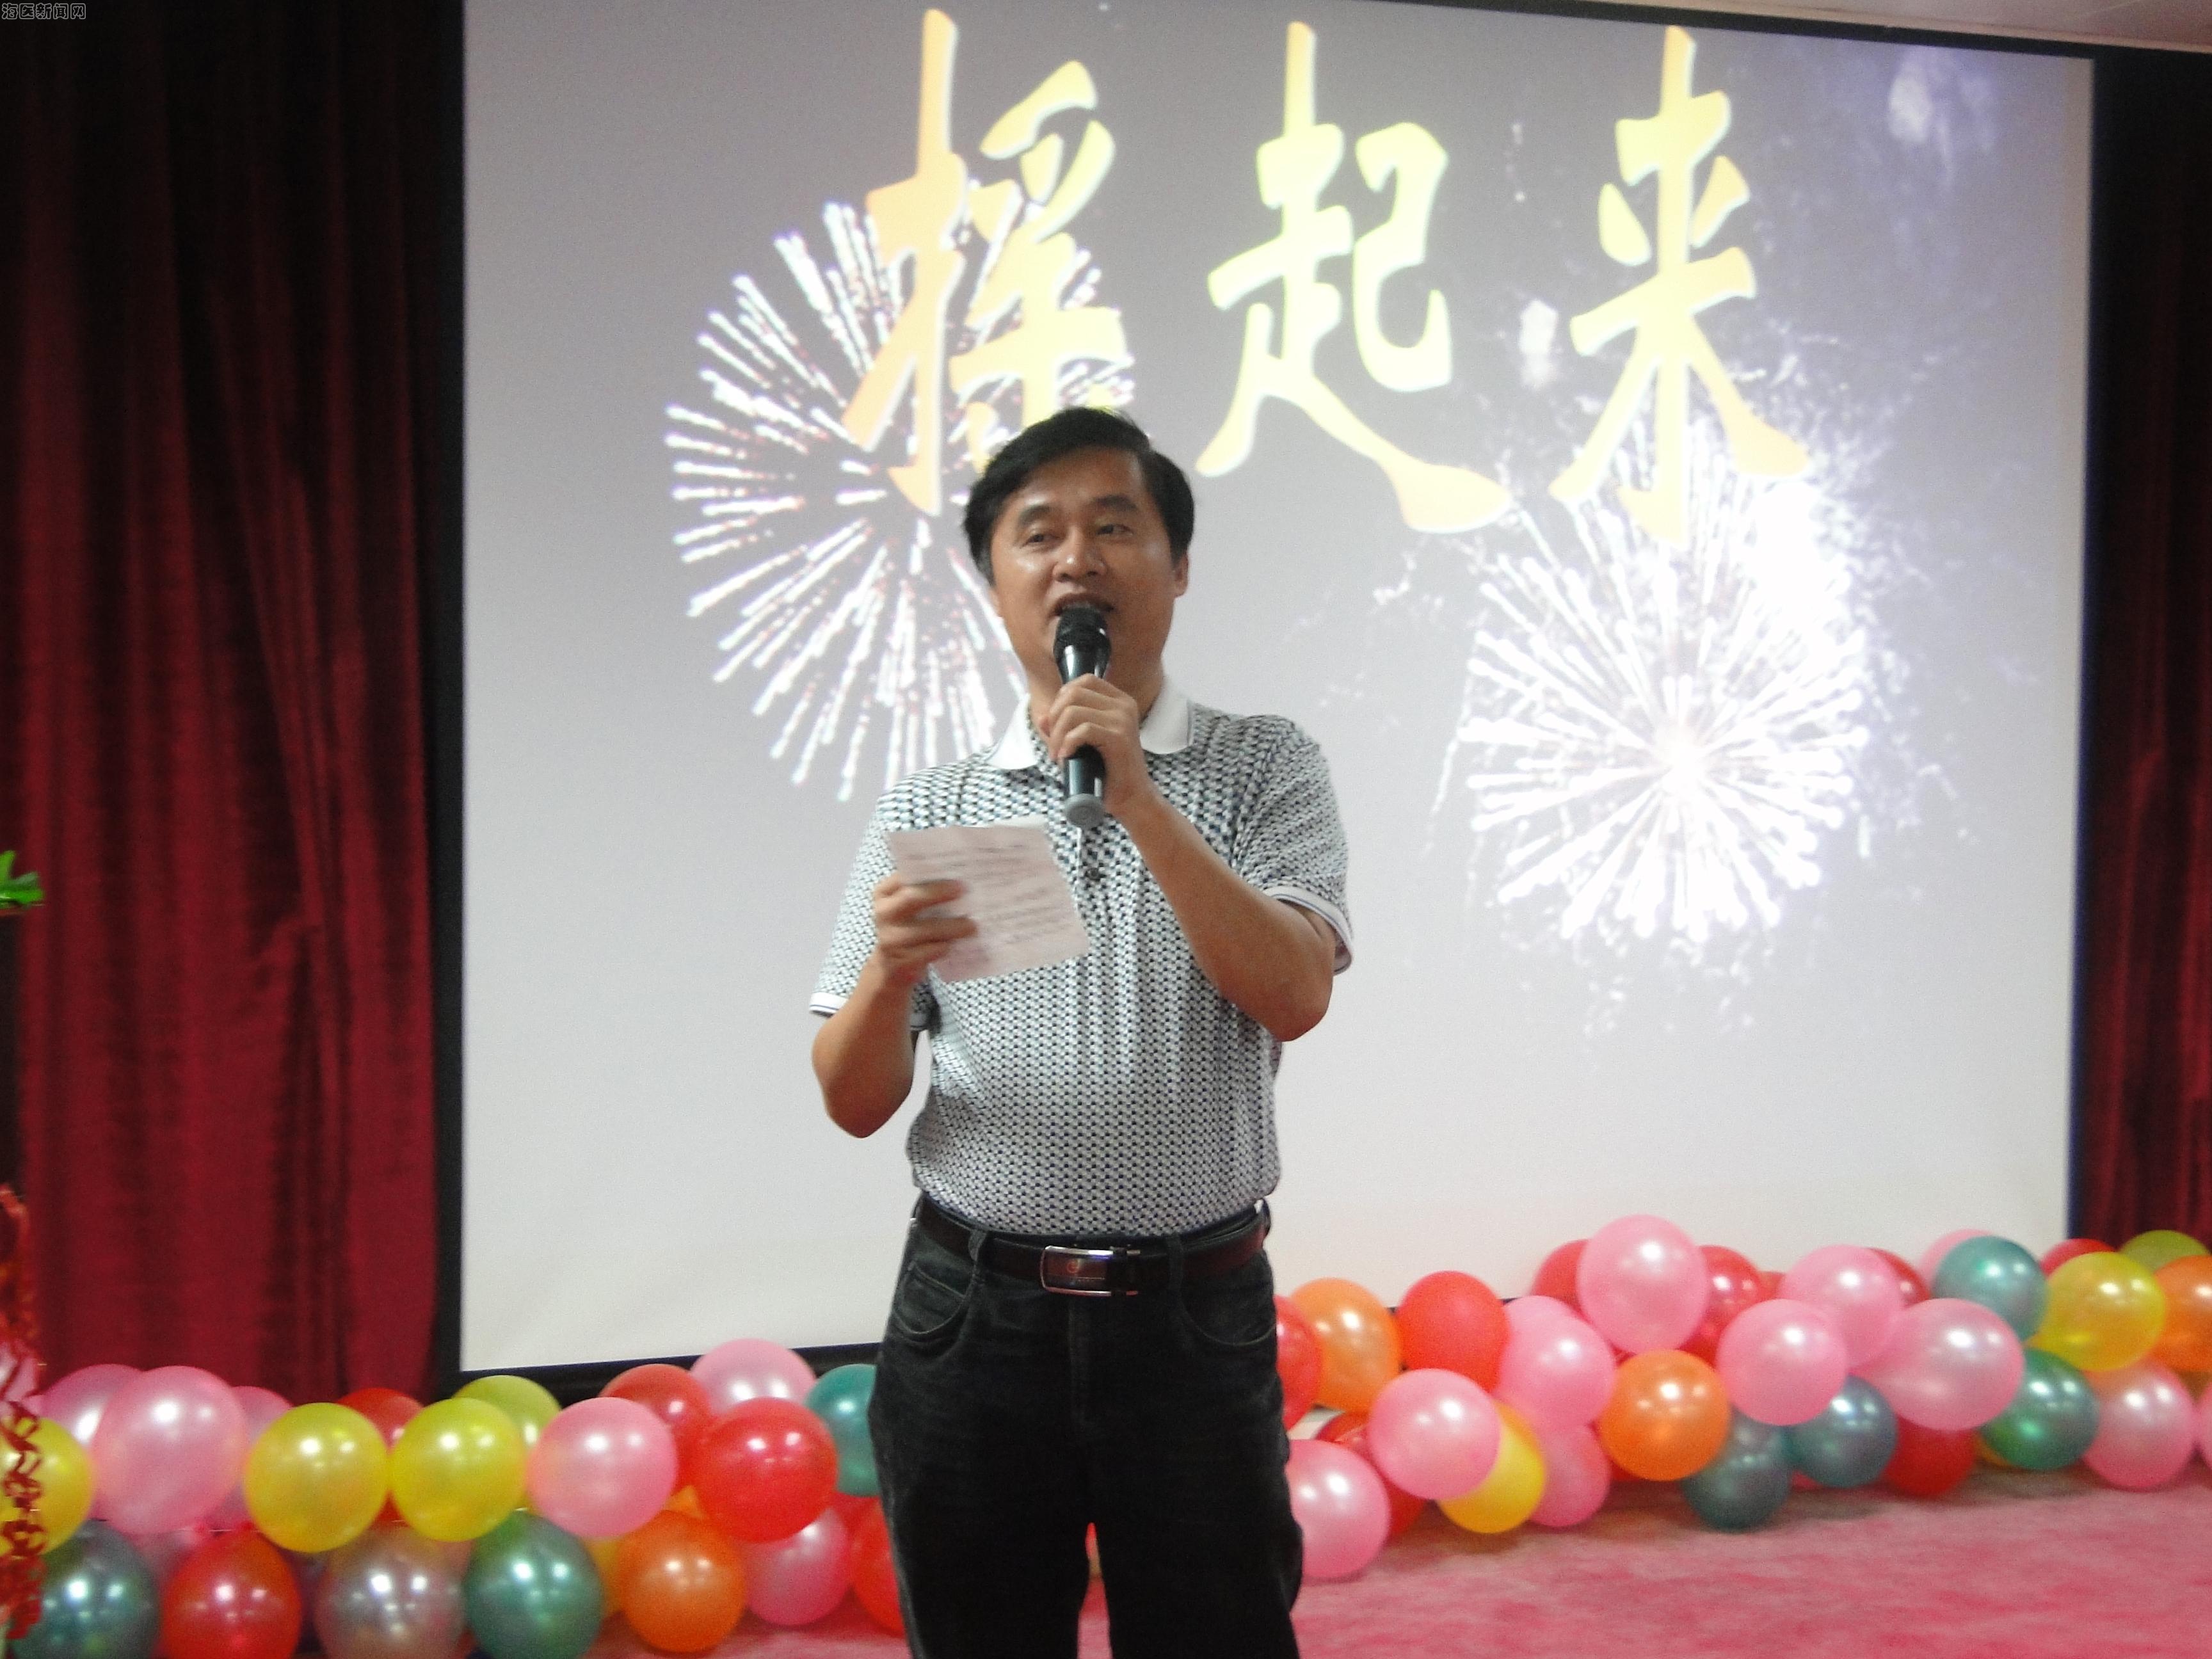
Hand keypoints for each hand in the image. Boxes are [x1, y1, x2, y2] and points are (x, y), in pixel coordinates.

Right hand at [869, 875, 975, 986]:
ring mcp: (890, 939)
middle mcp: (883, 914)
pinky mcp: (902, 961)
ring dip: (951, 927)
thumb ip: (924, 891)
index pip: (903, 876)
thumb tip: (959, 878)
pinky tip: (957, 943)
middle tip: (964, 890)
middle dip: (939, 893)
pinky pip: (928, 952)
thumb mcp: (907, 908)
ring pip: (923, 930)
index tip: (953, 871)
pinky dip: (945, 947)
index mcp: (884, 894)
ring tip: (972, 925)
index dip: (927, 871)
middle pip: (911, 898)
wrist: (892, 966)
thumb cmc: (909, 928)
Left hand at [1042, 675, 1158, 819]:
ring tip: (1057, 755)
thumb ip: (1064, 726)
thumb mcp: (1084, 743)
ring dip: (1057, 735)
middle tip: (1053, 743)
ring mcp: (1123, 720)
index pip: (1085, 680)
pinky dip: (1067, 743)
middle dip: (1054, 717)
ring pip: (1073, 712)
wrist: (1130, 797)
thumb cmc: (1107, 771)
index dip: (1062, 696)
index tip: (1056, 722)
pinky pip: (1082, 730)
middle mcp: (1124, 706)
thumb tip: (1042, 718)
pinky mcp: (1119, 738)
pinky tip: (1066, 757)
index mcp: (1119, 701)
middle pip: (1074, 693)